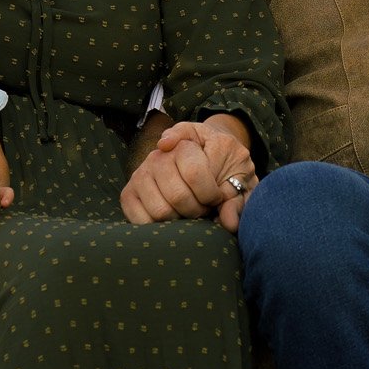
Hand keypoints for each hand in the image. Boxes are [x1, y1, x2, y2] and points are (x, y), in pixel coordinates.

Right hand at [120, 119, 253, 229]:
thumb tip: (228, 223)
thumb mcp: (240, 175)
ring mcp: (142, 172)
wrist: (205, 158)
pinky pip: (139, 219)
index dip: (210, 194)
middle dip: (197, 209)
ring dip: (180, 219)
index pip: (194, 173)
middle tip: (204, 207)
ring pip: (160, 211)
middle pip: (177, 195)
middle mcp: (160, 154)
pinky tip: (172, 218)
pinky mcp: (129, 191)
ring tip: (189, 211)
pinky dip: (159, 228)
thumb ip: (238, 197)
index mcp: (188, 140)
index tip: (217, 196)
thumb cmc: (224, 167)